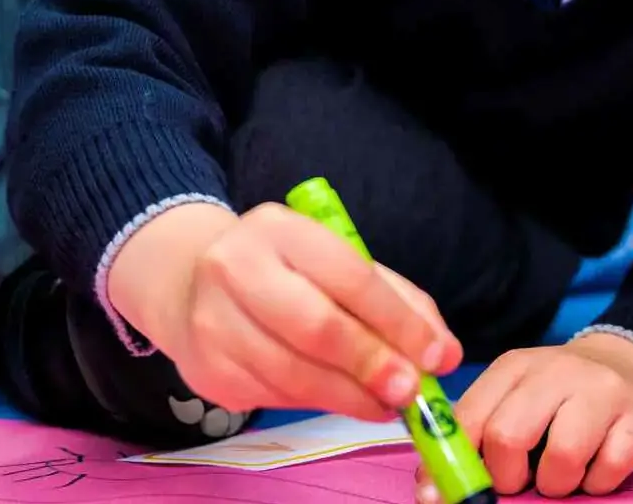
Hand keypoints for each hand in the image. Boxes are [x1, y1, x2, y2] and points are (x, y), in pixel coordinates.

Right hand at [107, 202, 462, 421]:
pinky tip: (337, 397)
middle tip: (409, 391)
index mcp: (279, 229)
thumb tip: (444, 353)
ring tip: (384, 404)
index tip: (435, 355)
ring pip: (295, 375)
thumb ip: (396, 302)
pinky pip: (274, 397)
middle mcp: (235, 268)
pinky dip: (315, 403)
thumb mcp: (337, 263)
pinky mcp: (205, 371)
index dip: (397, 321)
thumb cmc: (284, 272)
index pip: (349, 275)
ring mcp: (212, 322)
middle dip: (372, 365)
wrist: (188, 283)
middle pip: (316, 328)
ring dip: (350, 397)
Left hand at [438, 334, 632, 499]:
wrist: (627, 367)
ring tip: (560, 474)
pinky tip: (595, 466)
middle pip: (509, 435)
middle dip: (508, 477)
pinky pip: (610, 469)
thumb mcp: (511, 401)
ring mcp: (602, 389)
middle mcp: (556, 370)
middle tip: (520, 481)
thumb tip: (431, 491)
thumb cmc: (555, 398)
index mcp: (513, 367)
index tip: (454, 492)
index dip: (456, 465)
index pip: (468, 418)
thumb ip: (473, 438)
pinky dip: (598, 483)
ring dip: (556, 484)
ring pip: (563, 457)